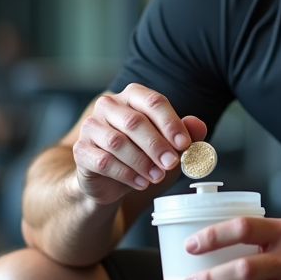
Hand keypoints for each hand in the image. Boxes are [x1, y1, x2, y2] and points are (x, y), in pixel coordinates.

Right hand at [71, 84, 206, 205]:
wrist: (109, 180)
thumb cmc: (141, 155)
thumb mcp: (167, 144)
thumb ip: (184, 133)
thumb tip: (198, 126)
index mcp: (132, 96)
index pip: (153, 102)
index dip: (170, 123)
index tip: (184, 143)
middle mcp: (108, 106)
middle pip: (134, 122)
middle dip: (157, 145)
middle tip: (172, 164)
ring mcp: (91, 126)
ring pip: (117, 142)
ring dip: (141, 162)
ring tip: (157, 176)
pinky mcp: (81, 150)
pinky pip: (103, 161)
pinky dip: (126, 174)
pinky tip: (140, 182)